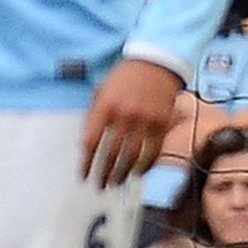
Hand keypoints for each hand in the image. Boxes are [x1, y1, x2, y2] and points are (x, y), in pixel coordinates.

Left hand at [80, 58, 182, 186]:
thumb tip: (87, 145)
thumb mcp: (101, 92)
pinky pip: (154, 152)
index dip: (86, 163)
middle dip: (104, 173)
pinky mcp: (163, 123)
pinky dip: (145, 166)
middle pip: (112, 154)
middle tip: (99, 184)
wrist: (155, 63)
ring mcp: (146, 120)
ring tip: (116, 182)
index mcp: (105, 107)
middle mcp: (125, 115)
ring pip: (134, 157)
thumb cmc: (124, 78)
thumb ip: (94, 117)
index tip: (83, 175)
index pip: (91, 142)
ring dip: (124, 174)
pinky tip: (138, 172)